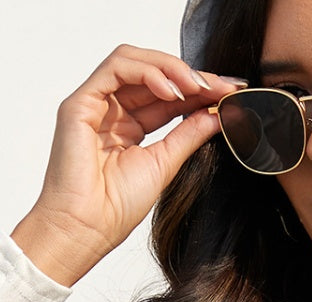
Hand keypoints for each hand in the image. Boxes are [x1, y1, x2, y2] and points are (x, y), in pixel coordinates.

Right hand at [11, 46, 245, 285]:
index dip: (198, 91)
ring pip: (134, 61)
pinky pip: (116, 68)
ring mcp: (94, 104)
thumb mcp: (164, 164)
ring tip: (199, 87)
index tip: (231, 94)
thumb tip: (218, 114)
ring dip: (171, 69)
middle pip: (152, 74)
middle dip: (191, 77)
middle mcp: (110, 111)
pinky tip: (172, 91)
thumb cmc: (116, 208)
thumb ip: (188, 135)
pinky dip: (147, 72)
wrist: (87, 229)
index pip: (166, 96)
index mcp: (129, 126)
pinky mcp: (80, 102)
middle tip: (223, 87)